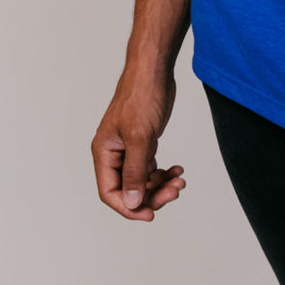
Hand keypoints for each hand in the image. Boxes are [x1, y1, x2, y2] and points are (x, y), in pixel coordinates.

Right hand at [91, 69, 185, 220]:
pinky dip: (164, 172)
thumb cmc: (142, 97)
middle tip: (175, 191)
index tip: (151, 214)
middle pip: (128, 189)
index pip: (110, 192)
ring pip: (142, 180)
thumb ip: (135, 171)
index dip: (129, 207)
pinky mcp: (143, 142)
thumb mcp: (139, 136)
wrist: (154, 70)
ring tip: (180, 180)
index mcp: (104, 152)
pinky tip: (178, 169)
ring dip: (160, 184)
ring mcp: (129, 148)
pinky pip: (150, 167)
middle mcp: (114, 153)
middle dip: (151, 194)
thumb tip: (131, 203)